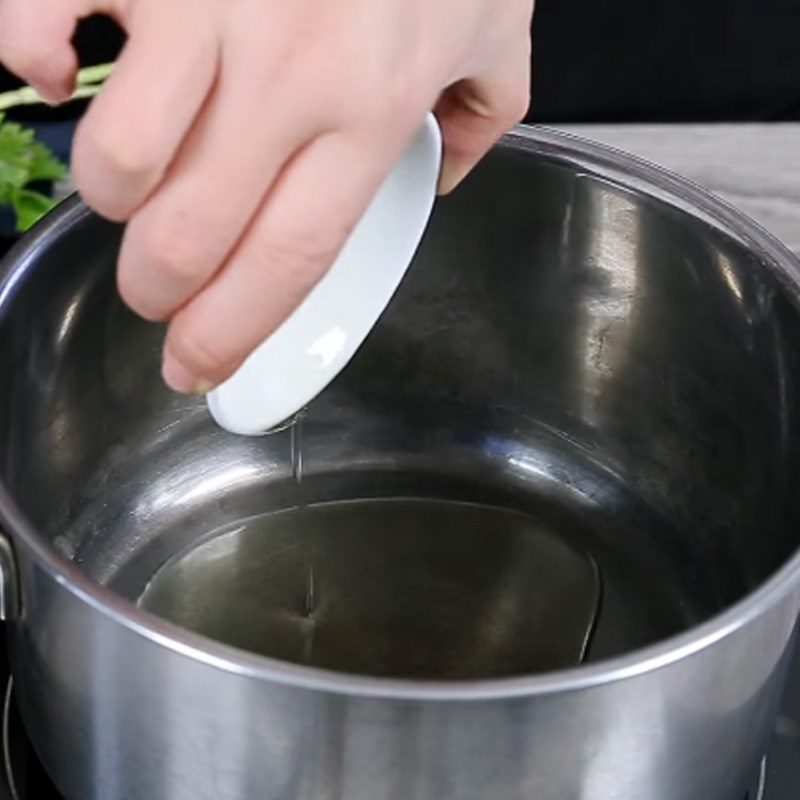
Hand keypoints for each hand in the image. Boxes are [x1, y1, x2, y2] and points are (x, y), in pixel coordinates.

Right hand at [0, 0, 532, 392]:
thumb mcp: (496, 23)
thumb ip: (485, 113)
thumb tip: (446, 175)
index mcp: (371, 109)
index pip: (286, 260)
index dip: (231, 331)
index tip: (195, 369)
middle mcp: (288, 71)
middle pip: (192, 233)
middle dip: (158, 290)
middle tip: (157, 296)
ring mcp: (207, 3)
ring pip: (122, 155)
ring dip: (116, 198)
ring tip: (138, 192)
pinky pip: (42, 13)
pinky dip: (30, 53)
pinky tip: (62, 67)